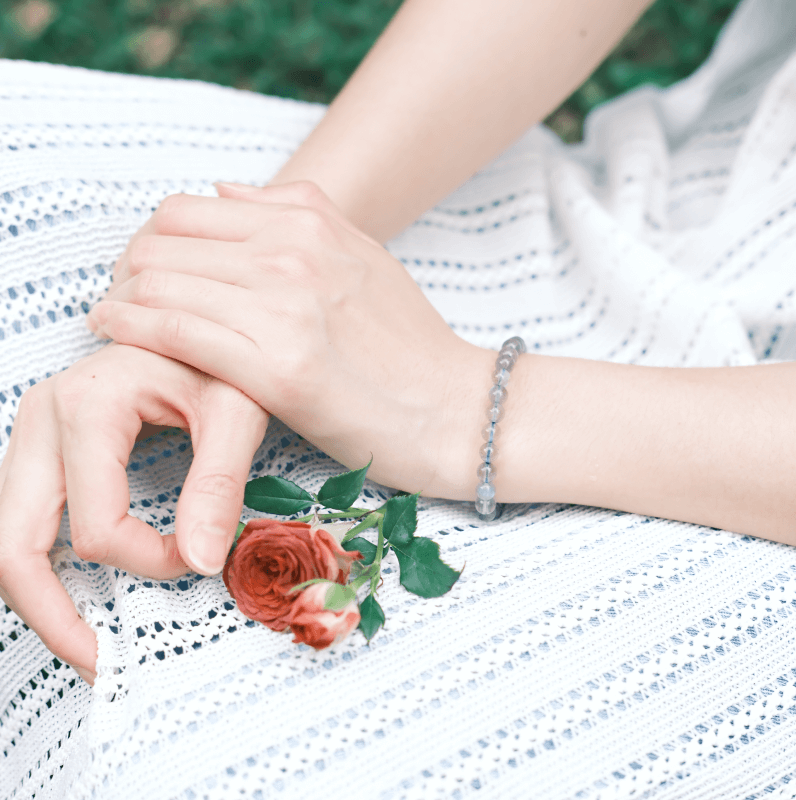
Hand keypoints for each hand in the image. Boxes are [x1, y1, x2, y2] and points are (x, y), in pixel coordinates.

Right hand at [0, 344, 268, 681]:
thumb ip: (219, 483)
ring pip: (7, 540)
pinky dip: (42, 568)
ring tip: (87, 642)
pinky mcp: (41, 448)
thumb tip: (200, 563)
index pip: (96, 527)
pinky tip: (78, 595)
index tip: (199, 559)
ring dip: (40, 599)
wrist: (193, 321)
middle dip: (52, 617)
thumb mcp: (235, 410)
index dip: (150, 562)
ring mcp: (32, 435)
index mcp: (86, 407)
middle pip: (13, 545)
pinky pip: (22, 522)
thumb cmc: (217, 356)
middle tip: (100, 663)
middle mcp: (41, 420)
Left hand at [89, 183, 490, 497]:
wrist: (456, 410)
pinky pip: (175, 331)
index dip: (153, 237)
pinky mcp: (277, 368)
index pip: (189, 208)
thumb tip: (225, 188)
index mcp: (312, 221)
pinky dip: (131, 327)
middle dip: (128, 265)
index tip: (147, 268)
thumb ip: (299, 213)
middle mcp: (294, 253)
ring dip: (120, 296)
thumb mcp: (363, 256)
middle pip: (164, 238)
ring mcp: (285, 308)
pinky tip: (113, 332)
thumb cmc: (410, 345)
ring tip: (112, 316)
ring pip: (159, 280)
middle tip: (122, 295)